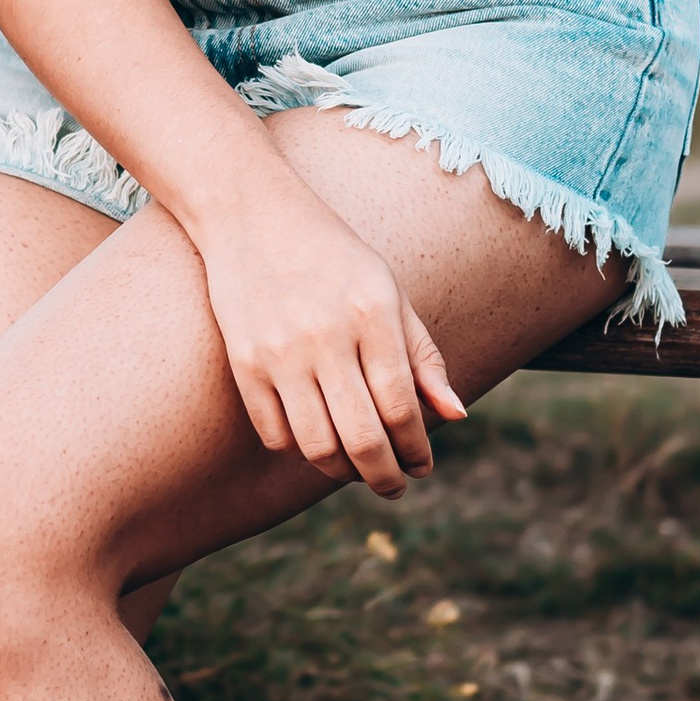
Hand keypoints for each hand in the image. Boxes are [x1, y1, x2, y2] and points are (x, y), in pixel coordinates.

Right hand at [193, 168, 464, 495]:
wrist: (252, 215)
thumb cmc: (333, 255)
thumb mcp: (389, 291)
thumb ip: (423, 355)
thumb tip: (455, 416)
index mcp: (373, 315)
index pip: (402, 408)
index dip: (417, 449)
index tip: (422, 465)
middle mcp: (327, 337)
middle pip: (364, 438)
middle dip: (386, 476)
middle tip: (394, 486)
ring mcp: (281, 352)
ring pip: (318, 446)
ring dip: (342, 471)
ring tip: (355, 467)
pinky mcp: (244, 363)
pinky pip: (275, 434)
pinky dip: (299, 450)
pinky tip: (315, 439)